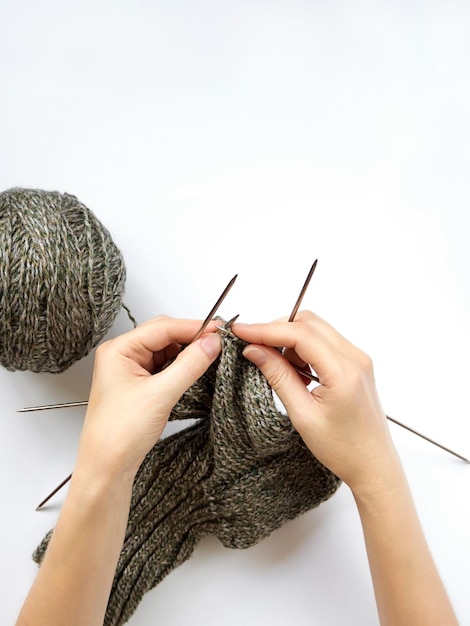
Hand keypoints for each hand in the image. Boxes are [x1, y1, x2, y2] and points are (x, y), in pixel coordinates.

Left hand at [76, 316, 221, 480]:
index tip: (219, 330)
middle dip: (191, 338)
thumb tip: (211, 343)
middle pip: (164, 334)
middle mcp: (122, 355)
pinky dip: (181, 366)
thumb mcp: (160, 395)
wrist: (107, 467)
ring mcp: (130, 369)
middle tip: (218, 343)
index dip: (193, 327)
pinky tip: (195, 370)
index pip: (162, 327)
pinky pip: (164, 366)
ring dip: (187, 353)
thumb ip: (189, 365)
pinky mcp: (138, 384)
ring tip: (210, 357)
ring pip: (166, 350)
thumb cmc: (119, 434)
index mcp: (118, 350)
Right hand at [233, 311, 398, 495]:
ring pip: (316, 330)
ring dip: (290, 340)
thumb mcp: (303, 415)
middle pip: (308, 323)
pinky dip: (304, 350)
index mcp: (343, 372)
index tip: (241, 331)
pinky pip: (324, 343)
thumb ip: (278, 377)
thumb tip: (254, 350)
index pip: (299, 334)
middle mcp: (355, 358)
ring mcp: (358, 359)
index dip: (266, 329)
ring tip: (279, 369)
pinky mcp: (356, 364)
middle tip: (253, 346)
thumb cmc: (343, 449)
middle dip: (277, 330)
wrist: (374, 466)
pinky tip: (296, 373)